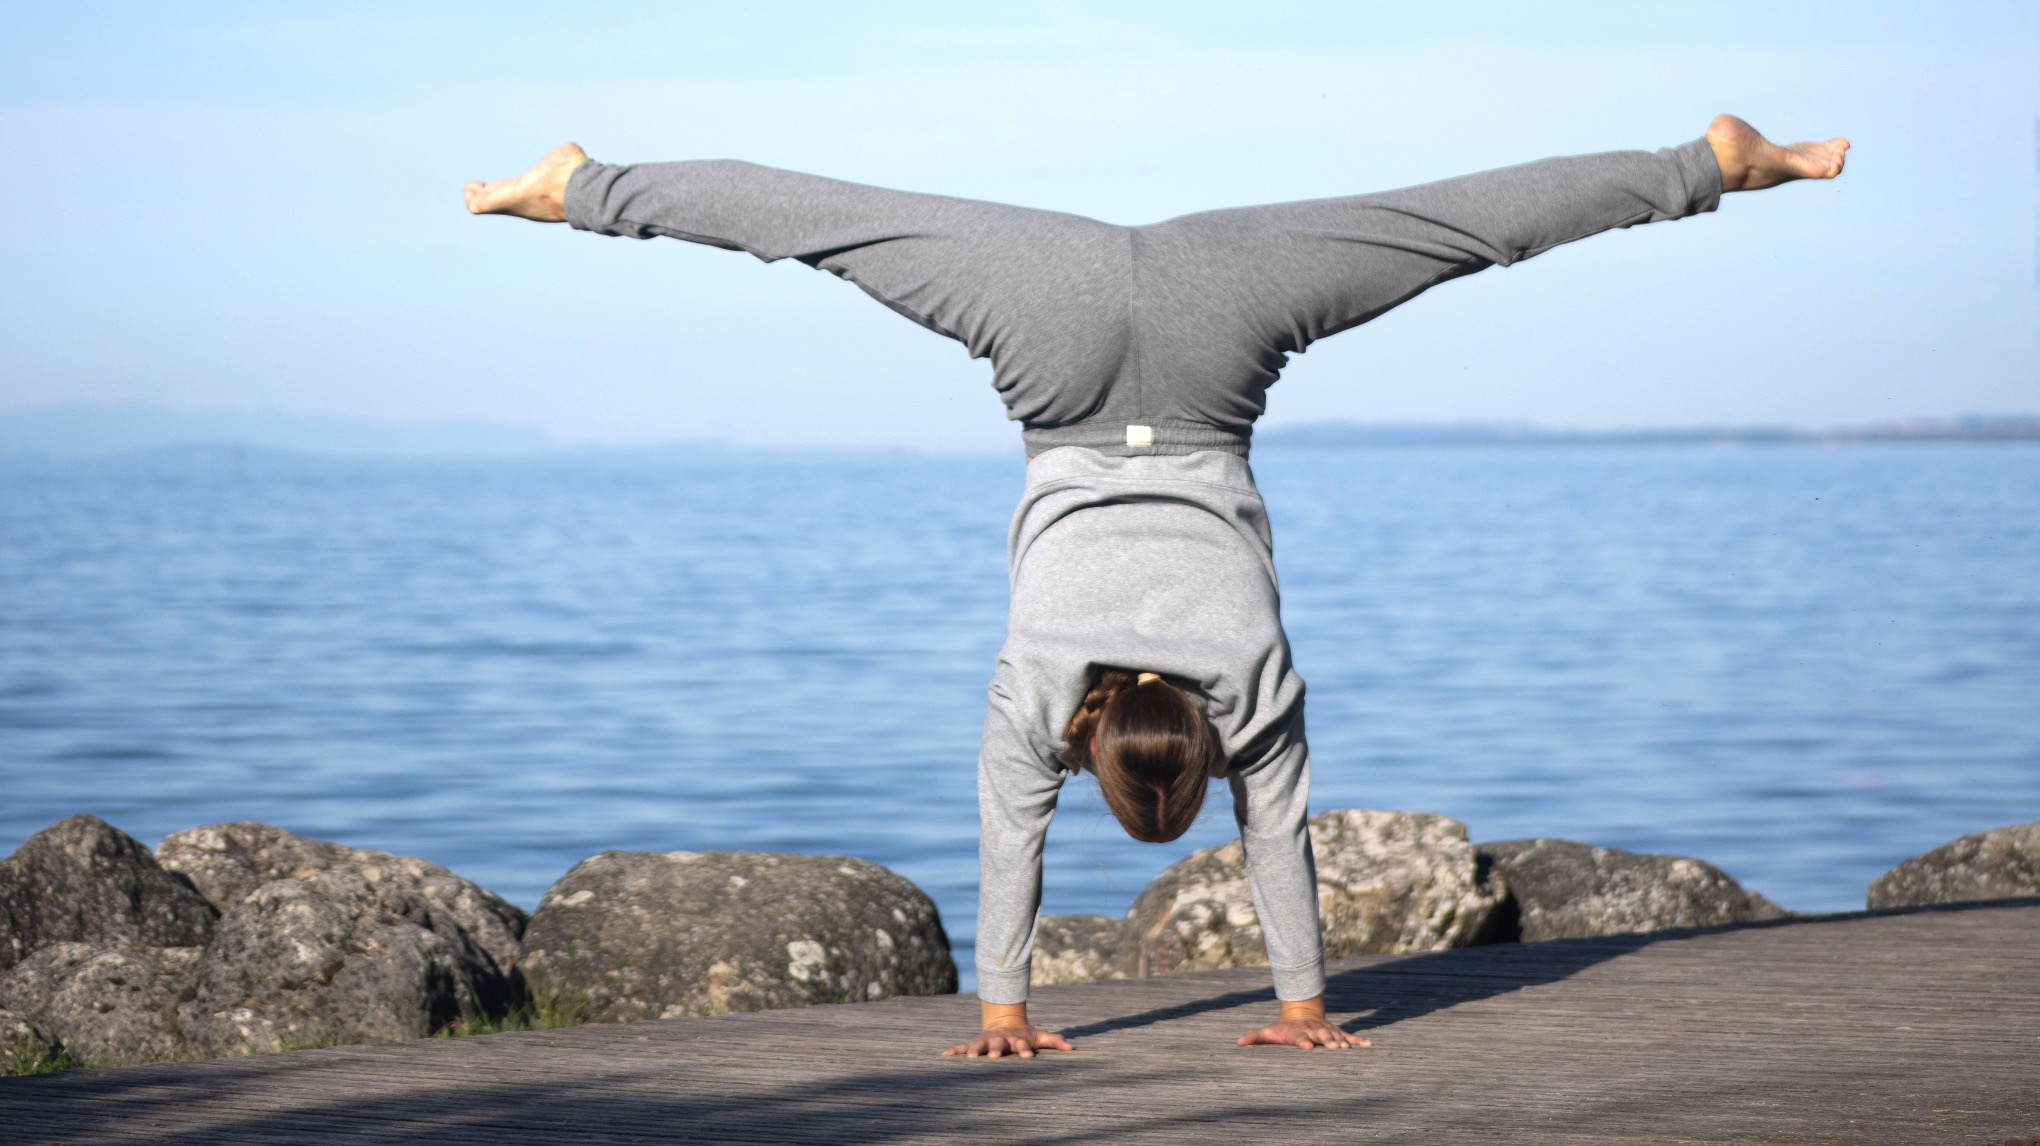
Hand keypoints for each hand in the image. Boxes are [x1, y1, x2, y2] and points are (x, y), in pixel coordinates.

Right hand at [942, 1022, 1073, 1058]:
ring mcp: (986, 1041)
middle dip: (996, 1050)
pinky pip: (962, 1047)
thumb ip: (1054, 1041)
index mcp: (1016, 1040)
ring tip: (968, 1057)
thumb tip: (1071, 1048)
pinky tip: (943, 1056)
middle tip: (993, 1057)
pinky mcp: (974, 1043)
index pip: (1022, 1045)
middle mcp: (1000, 1040)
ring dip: (974, 1051)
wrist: (1004, 1022)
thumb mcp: (1039, 1036)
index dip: (1025, 1050)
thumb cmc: (1024, 1035)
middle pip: (998, 1045)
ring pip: (979, 1045)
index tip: (1027, 1056)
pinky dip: (953, 1051)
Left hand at [1236, 996, 1370, 1050]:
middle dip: (1327, 1041)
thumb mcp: (1268, 1032)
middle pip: (1321, 1036)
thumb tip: (1237, 1043)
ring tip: (1349, 1048)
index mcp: (1298, 1033)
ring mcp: (1326, 1031)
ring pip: (1336, 1035)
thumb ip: (1254, 1037)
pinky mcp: (1336, 1032)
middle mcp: (1314, 1031)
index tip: (1307, 1047)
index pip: (1300, 1038)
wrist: (1300, 1013)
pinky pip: (1349, 1036)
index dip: (1303, 1042)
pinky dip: (1359, 1040)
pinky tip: (1370, 1045)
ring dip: (1343, 1041)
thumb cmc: (1282, 1029)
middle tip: (1334, 1048)